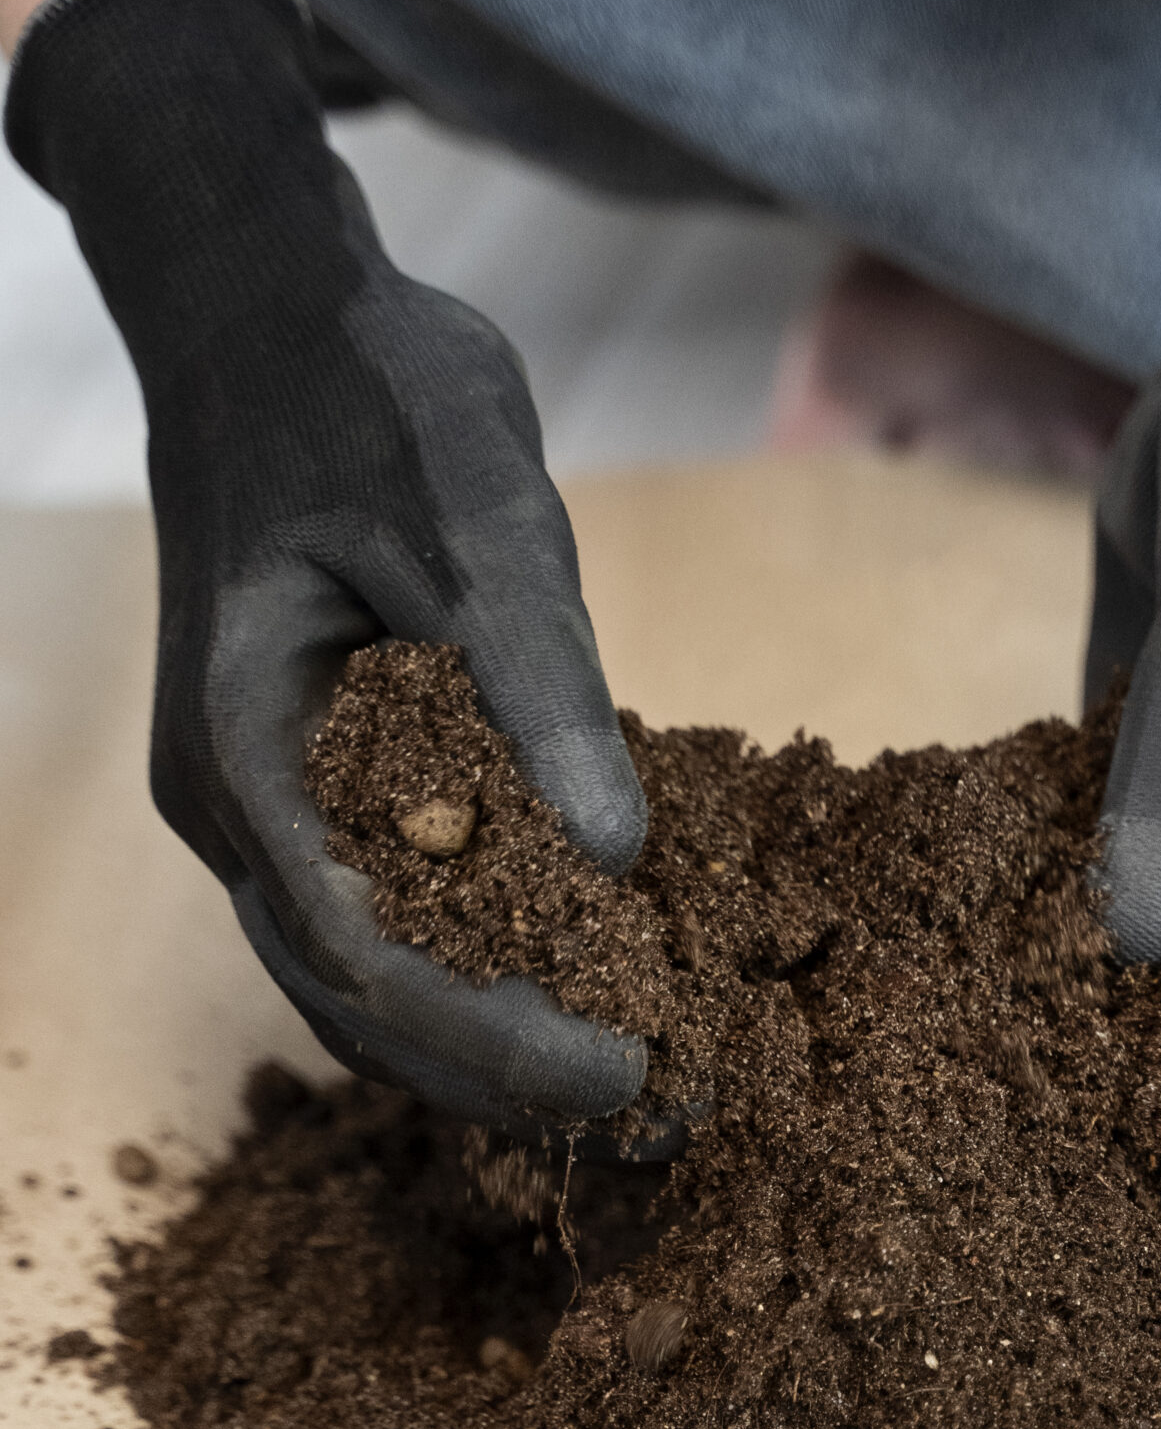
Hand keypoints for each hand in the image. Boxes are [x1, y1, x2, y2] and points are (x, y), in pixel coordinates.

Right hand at [6, 0, 648, 1140]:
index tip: (629, 1069)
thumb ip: (541, 689)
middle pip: (354, 1001)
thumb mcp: (478, 519)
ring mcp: (264, 803)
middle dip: (500, 1072)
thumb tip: (620, 857)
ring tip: (629, 1082)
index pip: (362, 955)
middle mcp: (237, 804)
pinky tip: (579, 984)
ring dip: (488, 1043)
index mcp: (246, 750)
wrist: (272, 312)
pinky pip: (388, 911)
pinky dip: (479, 965)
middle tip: (654, 1116)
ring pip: (364, 979)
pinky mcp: (316, 785)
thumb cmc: (366, 391)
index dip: (495, 1036)